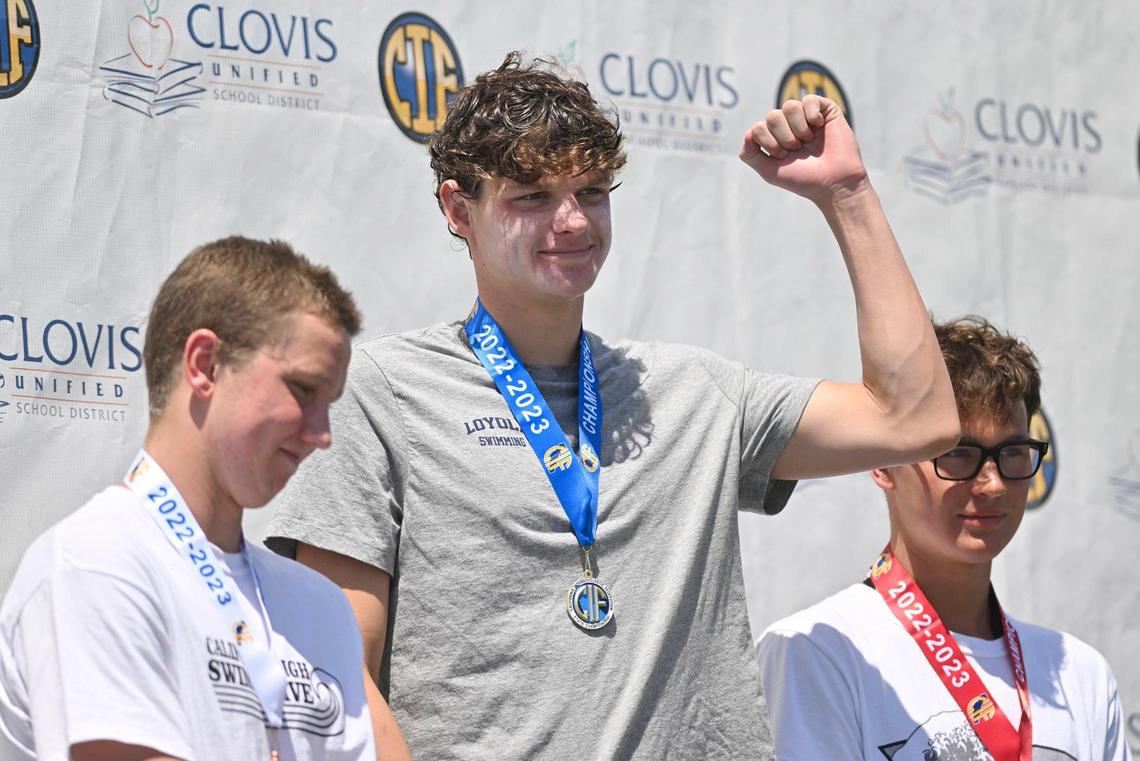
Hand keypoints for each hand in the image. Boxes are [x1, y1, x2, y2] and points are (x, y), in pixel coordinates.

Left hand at [739, 95, 868, 206]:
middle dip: (783, 137)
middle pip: (772, 116)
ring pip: (789, 106)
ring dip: (798, 128)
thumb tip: (747, 133)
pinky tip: (819, 126)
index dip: (769, 143)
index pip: (758, 128)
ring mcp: (806, 116)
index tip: (783, 157)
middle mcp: (789, 124)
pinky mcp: (825, 110)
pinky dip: (811, 115)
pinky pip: (809, 99)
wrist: (833, 182)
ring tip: (808, 141)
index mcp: (774, 137)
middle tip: (797, 150)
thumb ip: (750, 154)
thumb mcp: (769, 171)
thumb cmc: (802, 178)